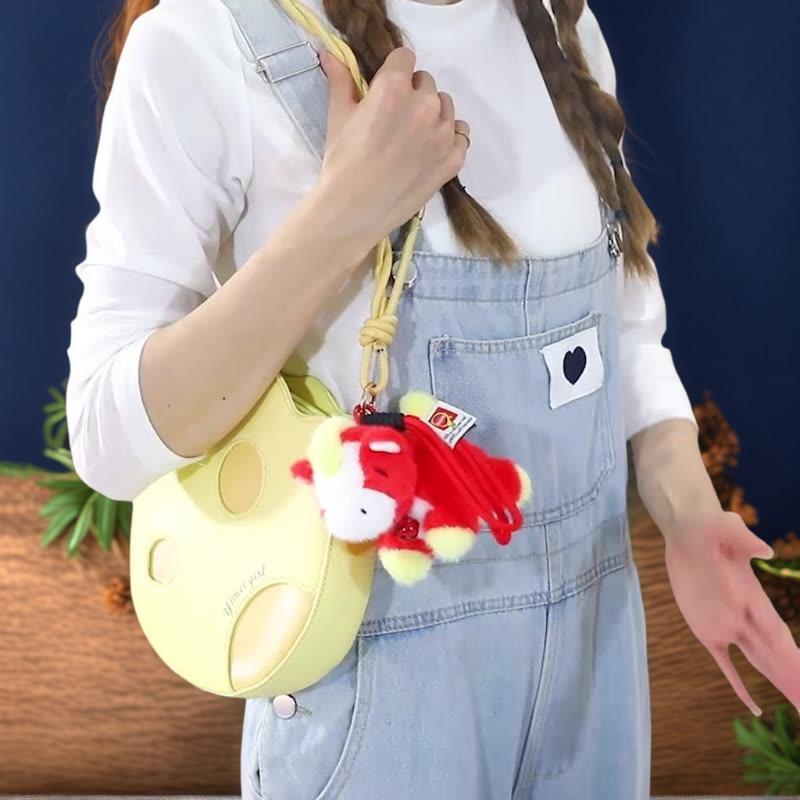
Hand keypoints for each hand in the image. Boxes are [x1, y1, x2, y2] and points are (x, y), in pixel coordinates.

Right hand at [315, 46, 468, 252]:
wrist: (355, 211)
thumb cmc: (342, 163)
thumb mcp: (339, 117)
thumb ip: (341, 80)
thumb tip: (330, 54)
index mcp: (394, 87)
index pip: (405, 58)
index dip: (394, 72)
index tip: (386, 90)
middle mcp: (425, 104)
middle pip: (426, 83)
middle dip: (412, 94)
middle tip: (395, 121)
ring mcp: (443, 133)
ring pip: (445, 107)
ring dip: (433, 115)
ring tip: (412, 139)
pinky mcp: (454, 159)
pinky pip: (462, 135)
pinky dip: (449, 138)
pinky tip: (430, 150)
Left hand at [664, 509, 799, 715]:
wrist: (687, 530)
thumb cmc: (709, 526)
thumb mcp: (724, 527)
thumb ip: (744, 539)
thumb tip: (765, 550)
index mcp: (753, 599)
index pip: (779, 636)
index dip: (794, 660)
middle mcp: (746, 617)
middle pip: (775, 657)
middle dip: (793, 683)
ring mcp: (728, 625)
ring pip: (759, 663)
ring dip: (779, 686)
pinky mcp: (707, 629)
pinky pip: (726, 662)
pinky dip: (739, 684)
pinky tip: (753, 706)